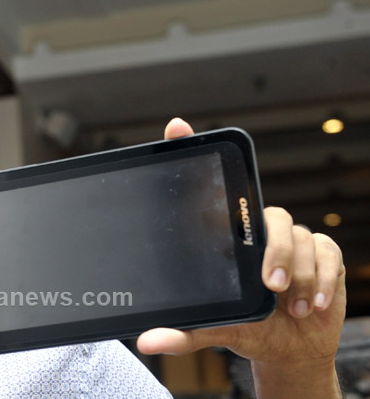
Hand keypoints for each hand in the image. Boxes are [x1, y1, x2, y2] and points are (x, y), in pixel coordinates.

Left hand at [136, 118, 345, 397]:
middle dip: (274, 250)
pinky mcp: (322, 252)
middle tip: (269, 283)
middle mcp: (255, 230)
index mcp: (224, 238)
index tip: (176, 127)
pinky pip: (327, 252)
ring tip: (287, 305)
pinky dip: (321, 280)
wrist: (288, 348)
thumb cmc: (246, 326)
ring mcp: (290, 238)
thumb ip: (182, 334)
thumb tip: (147, 342)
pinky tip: (310, 304)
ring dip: (299, 274)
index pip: (210, 187)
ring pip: (299, 236)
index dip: (193, 151)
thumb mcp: (211, 331)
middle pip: (268, 214)